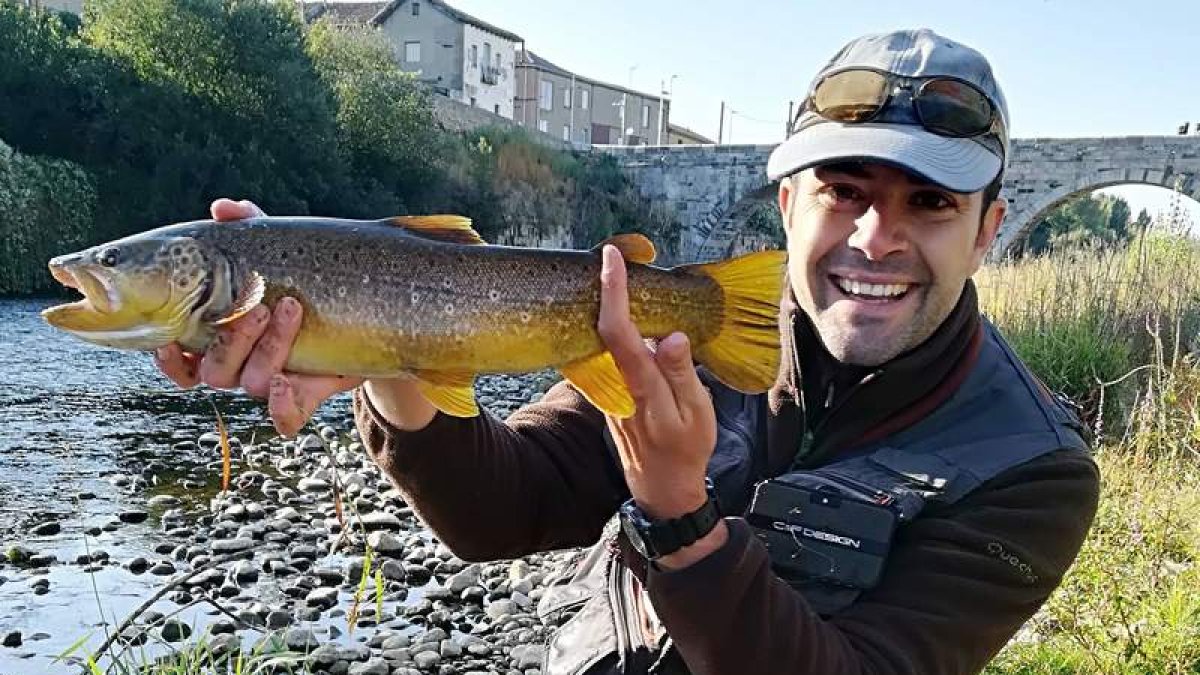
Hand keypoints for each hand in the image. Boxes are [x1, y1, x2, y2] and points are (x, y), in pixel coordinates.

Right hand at [152, 198, 361, 436]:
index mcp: (220, 335)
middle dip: (231, 339)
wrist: (366, 308)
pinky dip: (283, 407)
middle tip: (258, 304)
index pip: (179, 358)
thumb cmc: (305, 277)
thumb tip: (224, 207)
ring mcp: (273, 381)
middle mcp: (240, 364)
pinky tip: (287, 384)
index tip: (169, 341)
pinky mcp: (308, 394)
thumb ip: (250, 227)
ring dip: (267, 349)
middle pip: (214, 371)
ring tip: (290, 308)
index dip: (168, 358)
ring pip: (251, 382)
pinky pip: (287, 417)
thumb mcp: (279, 249)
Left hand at [597, 244, 721, 522]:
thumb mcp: (696, 414)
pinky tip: (628, 313)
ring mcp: (609, 388)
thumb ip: (682, 374)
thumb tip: (673, 336)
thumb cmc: (686, 450)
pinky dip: (616, 327)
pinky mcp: (609, 391)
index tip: (612, 258)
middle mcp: (618, 385)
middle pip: (603, 327)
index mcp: (642, 388)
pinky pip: (608, 350)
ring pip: (602, 338)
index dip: (613, 293)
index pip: (619, 333)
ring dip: (611, 305)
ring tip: (623, 275)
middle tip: (620, 256)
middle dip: (607, 288)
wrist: (661, 487)